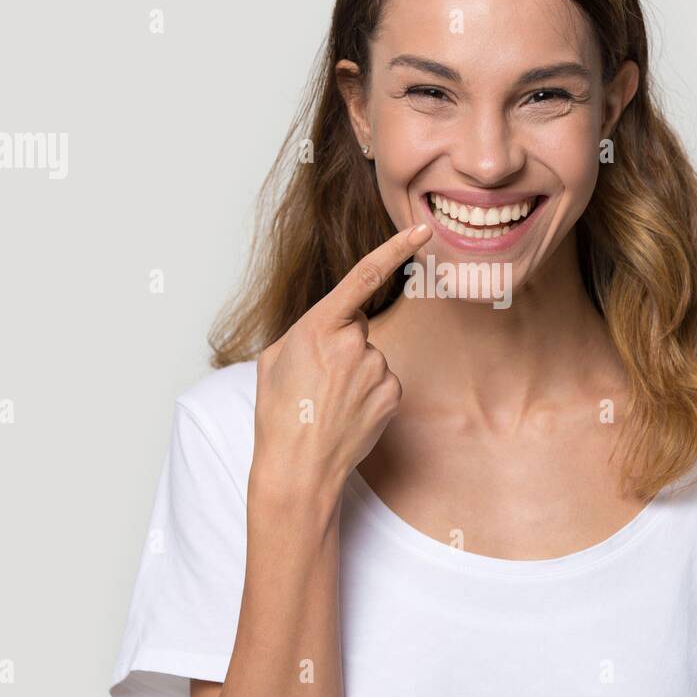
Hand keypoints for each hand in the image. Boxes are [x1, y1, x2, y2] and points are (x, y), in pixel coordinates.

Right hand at [248, 222, 432, 510]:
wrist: (298, 467)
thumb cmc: (279, 411)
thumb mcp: (275, 358)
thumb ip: (307, 330)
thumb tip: (331, 327)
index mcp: (318, 326)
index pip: (364, 276)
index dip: (396, 248)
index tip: (421, 229)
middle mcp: (353, 343)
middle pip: (358, 326)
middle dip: (341, 343)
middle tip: (316, 379)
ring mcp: (377, 369)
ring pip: (370, 357)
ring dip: (353, 372)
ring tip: (328, 401)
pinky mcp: (392, 394)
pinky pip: (384, 381)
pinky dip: (368, 393)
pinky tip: (348, 412)